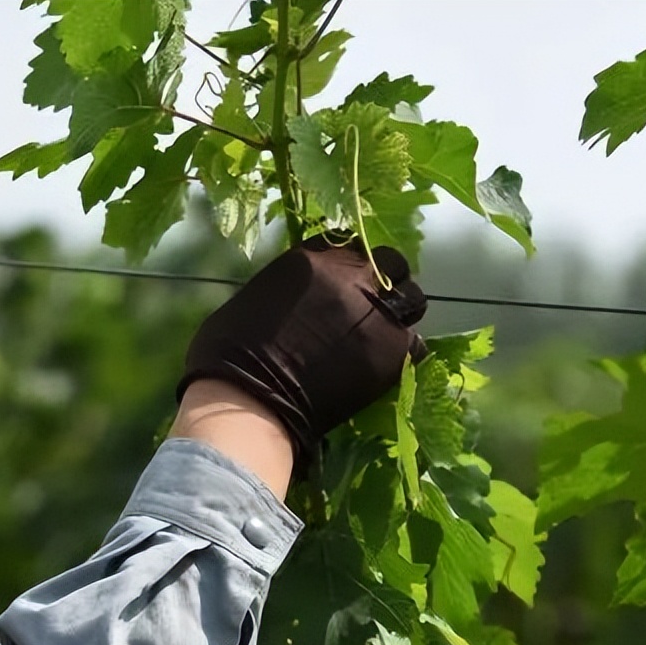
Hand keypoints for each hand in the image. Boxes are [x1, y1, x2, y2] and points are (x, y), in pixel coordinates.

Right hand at [179, 233, 426, 457]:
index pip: (349, 243)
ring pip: (412, 300)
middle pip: (390, 264)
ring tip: (385, 334)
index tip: (348, 282)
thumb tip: (295, 300)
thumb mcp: (254, 299)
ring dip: (400, 314)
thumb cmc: (229, 355)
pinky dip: (404, 352)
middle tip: (373, 308)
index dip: (352, 265)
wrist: (249, 400)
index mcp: (311, 260)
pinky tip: (387, 364)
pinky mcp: (390, 352)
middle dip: (386, 282)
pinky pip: (416, 344)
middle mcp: (350, 278)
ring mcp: (374, 314)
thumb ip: (286, 289)